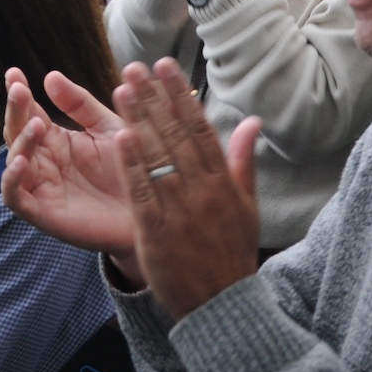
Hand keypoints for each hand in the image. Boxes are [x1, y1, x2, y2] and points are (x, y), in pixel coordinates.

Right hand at [1, 67, 137, 266]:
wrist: (152, 210)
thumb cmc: (132, 167)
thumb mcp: (107, 128)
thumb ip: (79, 104)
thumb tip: (50, 75)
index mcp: (56, 139)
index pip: (29, 112)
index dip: (19, 93)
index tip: (14, 72)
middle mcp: (44, 161)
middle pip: (16, 132)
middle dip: (15, 110)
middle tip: (20, 90)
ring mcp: (42, 187)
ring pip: (14, 161)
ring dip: (20, 141)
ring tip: (36, 124)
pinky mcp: (43, 214)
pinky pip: (15, 198)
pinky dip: (12, 180)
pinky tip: (23, 162)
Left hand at [115, 59, 261, 319]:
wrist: (222, 306)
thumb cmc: (232, 252)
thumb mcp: (247, 207)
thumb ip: (243, 161)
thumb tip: (252, 121)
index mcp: (224, 182)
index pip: (201, 127)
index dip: (181, 94)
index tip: (166, 66)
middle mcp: (203, 191)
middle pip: (176, 135)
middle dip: (155, 98)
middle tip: (135, 67)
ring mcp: (180, 212)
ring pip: (157, 158)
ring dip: (139, 120)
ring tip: (122, 89)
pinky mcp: (157, 233)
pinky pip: (142, 193)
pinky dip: (131, 165)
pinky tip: (119, 137)